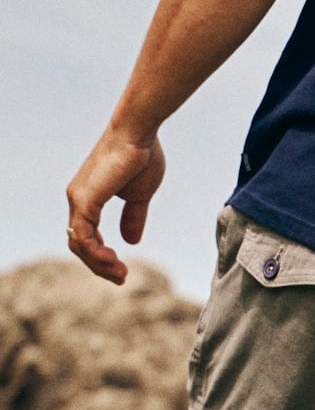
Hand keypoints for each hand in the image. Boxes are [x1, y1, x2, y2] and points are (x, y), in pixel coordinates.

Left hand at [66, 129, 165, 283]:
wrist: (138, 132)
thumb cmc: (141, 156)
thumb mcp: (139, 195)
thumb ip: (133, 216)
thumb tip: (131, 240)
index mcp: (88, 197)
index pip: (87, 235)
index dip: (102, 255)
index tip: (122, 268)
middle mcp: (78, 199)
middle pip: (79, 244)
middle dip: (99, 265)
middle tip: (121, 277)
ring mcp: (78, 199)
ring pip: (79, 244)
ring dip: (99, 264)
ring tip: (120, 274)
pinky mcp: (84, 200)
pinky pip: (83, 236)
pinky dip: (96, 253)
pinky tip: (113, 259)